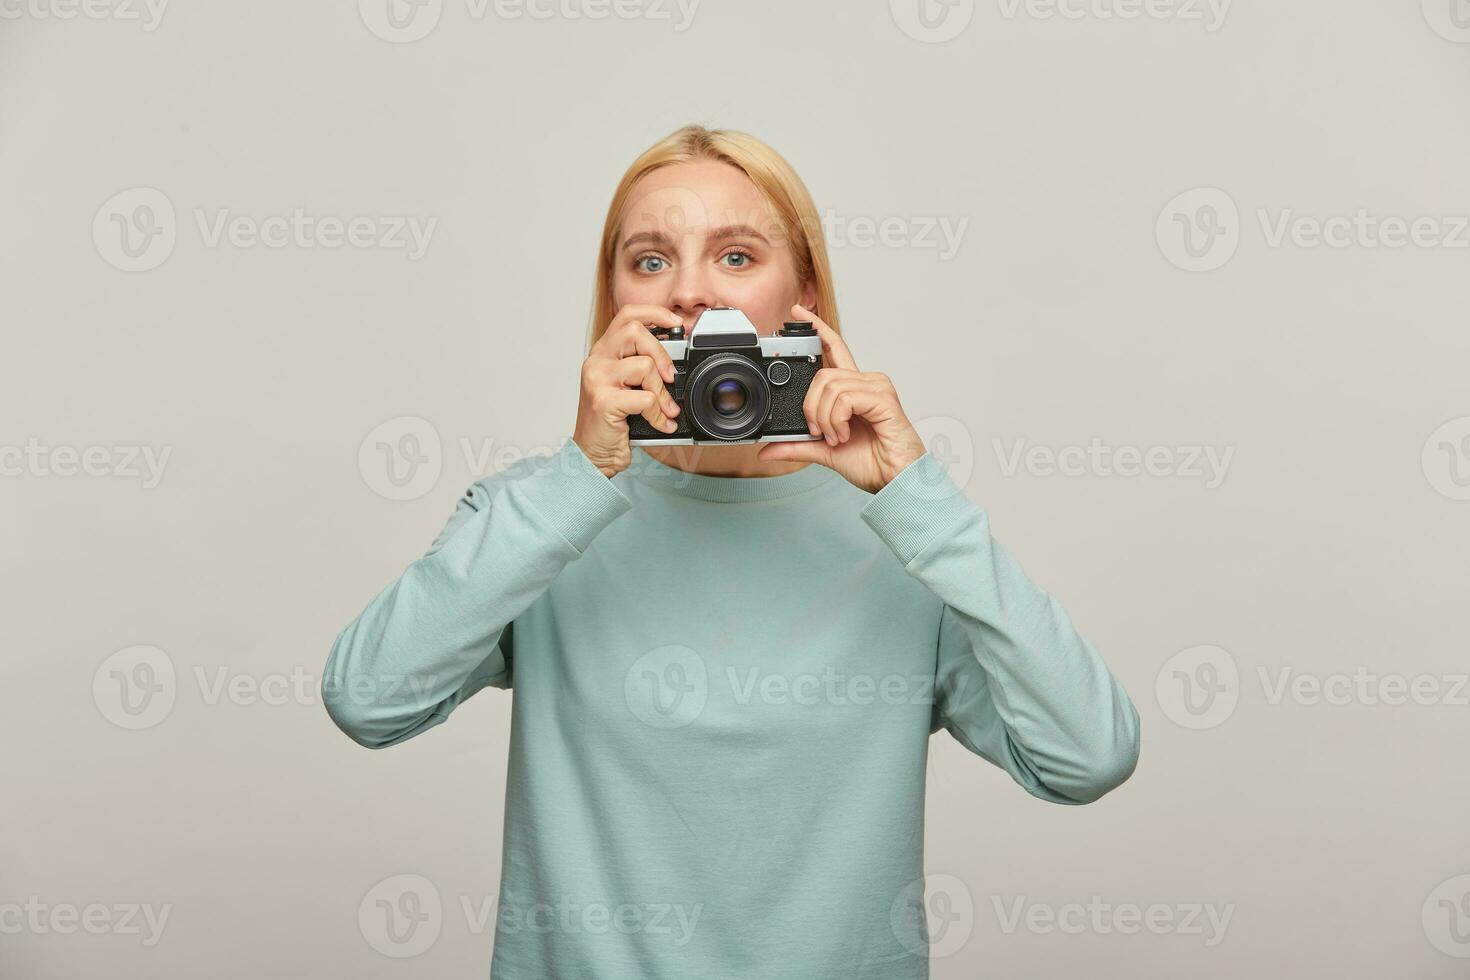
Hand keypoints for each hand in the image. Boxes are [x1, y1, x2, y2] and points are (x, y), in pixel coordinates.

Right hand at [572, 304, 684, 477]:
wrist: (592, 454)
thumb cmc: (612, 422)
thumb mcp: (626, 388)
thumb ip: (641, 369)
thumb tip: (675, 363)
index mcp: (604, 353)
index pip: (627, 315)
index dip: (654, 313)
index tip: (676, 322)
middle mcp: (597, 361)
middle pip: (634, 331)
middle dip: (661, 352)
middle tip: (670, 376)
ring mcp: (597, 379)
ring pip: (644, 366)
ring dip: (662, 391)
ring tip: (665, 409)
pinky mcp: (603, 401)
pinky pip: (645, 399)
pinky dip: (658, 414)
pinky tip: (660, 424)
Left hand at [757, 303, 926, 493]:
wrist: (895, 481)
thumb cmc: (872, 462)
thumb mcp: (824, 453)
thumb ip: (797, 446)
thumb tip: (767, 449)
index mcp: (853, 390)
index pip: (834, 348)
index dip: (817, 328)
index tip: (797, 314)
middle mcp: (866, 382)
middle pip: (823, 374)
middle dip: (811, 406)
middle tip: (820, 432)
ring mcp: (877, 387)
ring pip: (830, 386)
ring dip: (825, 418)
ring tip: (837, 437)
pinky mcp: (883, 398)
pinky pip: (845, 398)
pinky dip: (837, 420)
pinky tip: (846, 434)